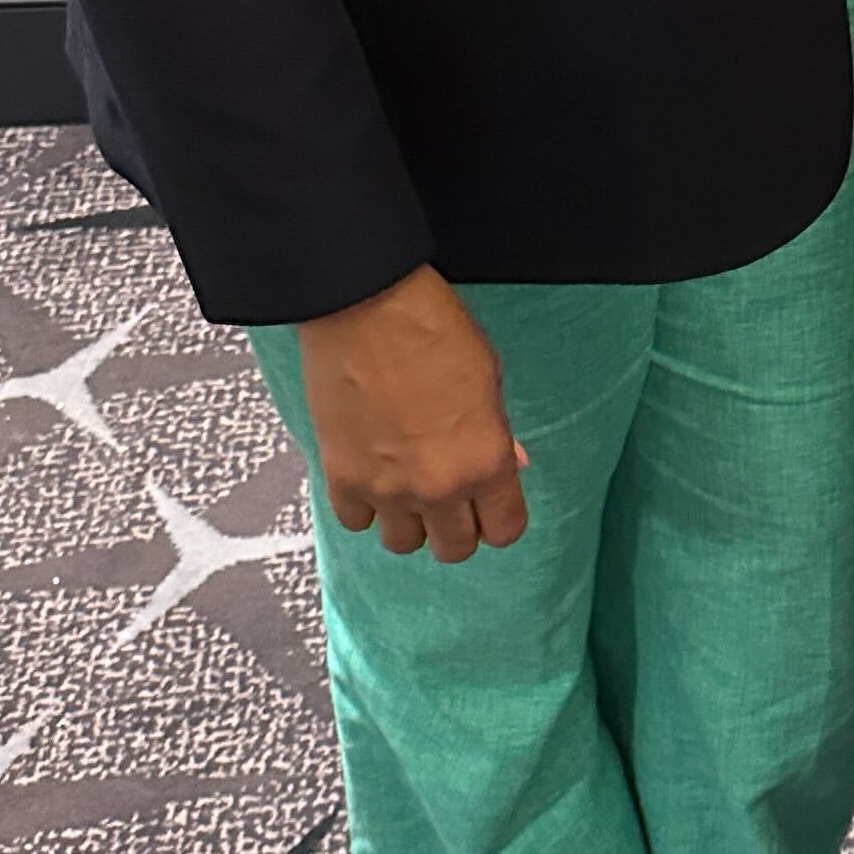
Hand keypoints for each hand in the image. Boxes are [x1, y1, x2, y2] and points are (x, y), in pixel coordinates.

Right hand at [296, 265, 526, 558]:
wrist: (365, 304)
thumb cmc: (431, 328)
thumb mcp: (488, 376)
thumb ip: (498, 432)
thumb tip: (511, 463)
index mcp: (486, 461)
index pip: (505, 530)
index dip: (500, 519)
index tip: (492, 506)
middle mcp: (439, 487)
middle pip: (454, 549)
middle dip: (457, 526)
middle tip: (451, 498)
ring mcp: (387, 488)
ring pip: (403, 543)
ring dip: (409, 520)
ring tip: (408, 486)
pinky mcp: (342, 478)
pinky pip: (356, 522)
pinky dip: (364, 506)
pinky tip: (371, 475)